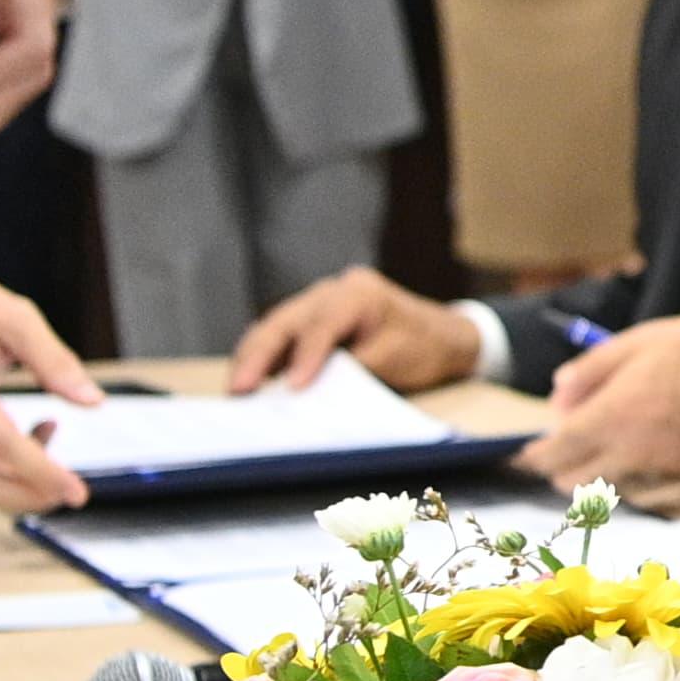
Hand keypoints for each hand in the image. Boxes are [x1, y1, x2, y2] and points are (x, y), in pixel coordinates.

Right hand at [232, 264, 484, 391]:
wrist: (444, 337)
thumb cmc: (423, 347)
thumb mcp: (393, 359)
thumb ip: (352, 369)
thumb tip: (309, 390)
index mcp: (359, 293)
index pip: (322, 324)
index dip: (305, 357)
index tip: (292, 388)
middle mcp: (332, 290)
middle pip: (286, 321)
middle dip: (258, 356)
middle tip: (238, 390)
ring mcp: (318, 302)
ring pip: (275, 327)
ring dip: (252, 358)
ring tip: (235, 389)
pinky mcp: (310, 320)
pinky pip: (281, 336)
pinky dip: (264, 357)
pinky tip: (247, 380)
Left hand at [526, 314, 679, 487]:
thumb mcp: (637, 342)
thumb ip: (590, 370)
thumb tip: (557, 396)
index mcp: (609, 417)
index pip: (553, 451)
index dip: (533, 456)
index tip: (525, 453)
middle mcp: (630, 451)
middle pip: (574, 477)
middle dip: (561, 465)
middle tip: (565, 442)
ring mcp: (662, 466)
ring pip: (612, 476)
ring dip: (600, 462)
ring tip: (614, 430)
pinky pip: (652, 470)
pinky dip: (642, 457)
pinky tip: (662, 427)